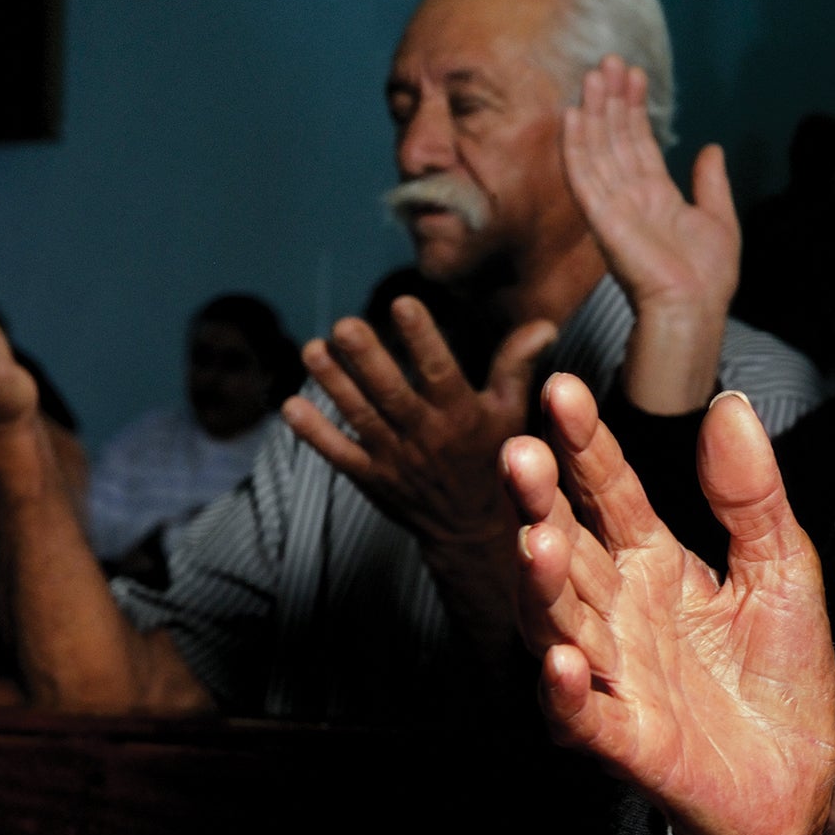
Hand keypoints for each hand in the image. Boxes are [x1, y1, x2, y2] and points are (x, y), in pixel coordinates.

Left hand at [284, 295, 556, 650]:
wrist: (473, 530)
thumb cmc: (494, 458)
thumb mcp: (511, 412)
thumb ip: (516, 364)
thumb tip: (544, 322)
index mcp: (462, 416)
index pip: (439, 371)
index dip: (421, 338)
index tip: (402, 303)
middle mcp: (428, 437)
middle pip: (392, 394)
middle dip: (367, 359)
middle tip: (344, 325)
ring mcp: (396, 459)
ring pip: (360, 417)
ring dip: (334, 384)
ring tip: (312, 349)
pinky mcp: (371, 478)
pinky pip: (338, 454)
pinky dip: (314, 432)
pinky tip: (289, 405)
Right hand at [506, 374, 834, 834]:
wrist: (797, 775)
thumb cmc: (778, 671)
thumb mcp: (783, 564)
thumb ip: (750, 492)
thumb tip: (731, 405)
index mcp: (654, 563)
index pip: (610, 492)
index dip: (584, 445)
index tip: (562, 391)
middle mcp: (619, 613)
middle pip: (568, 549)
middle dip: (540, 502)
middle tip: (517, 454)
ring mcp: (616, 675)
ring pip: (558, 623)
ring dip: (542, 585)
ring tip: (534, 540)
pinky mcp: (628, 741)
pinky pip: (584, 715)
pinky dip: (564, 691)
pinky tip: (559, 658)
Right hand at [564, 57, 737, 414]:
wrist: (695, 307)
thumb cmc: (707, 276)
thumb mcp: (719, 219)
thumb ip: (711, 183)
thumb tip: (712, 148)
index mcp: (655, 196)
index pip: (638, 143)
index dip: (633, 109)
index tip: (633, 74)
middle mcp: (628, 196)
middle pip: (614, 138)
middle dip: (611, 99)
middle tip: (610, 61)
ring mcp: (612, 205)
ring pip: (596, 149)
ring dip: (593, 111)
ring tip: (594, 73)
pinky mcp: (600, 217)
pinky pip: (583, 176)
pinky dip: (576, 145)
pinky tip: (574, 115)